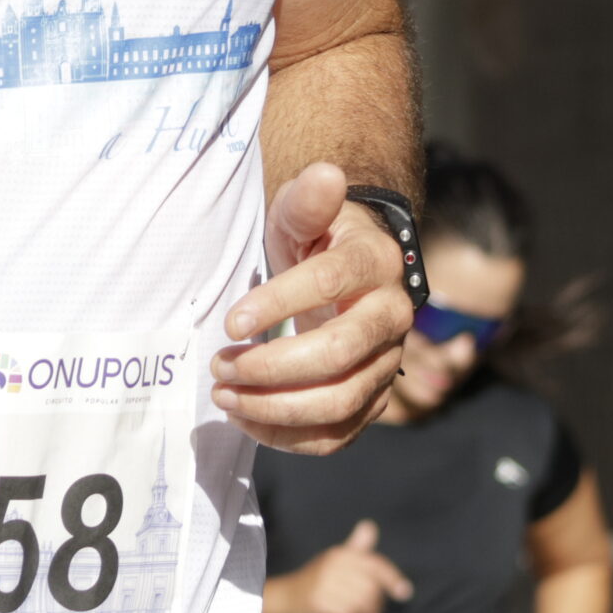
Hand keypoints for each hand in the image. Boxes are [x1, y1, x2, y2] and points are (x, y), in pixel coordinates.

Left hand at [212, 162, 413, 450]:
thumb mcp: (304, 213)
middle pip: (339, 355)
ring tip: (225, 397)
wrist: (350, 273)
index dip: (279, 303)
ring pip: (340, 401)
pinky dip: (291, 438)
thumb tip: (326, 174)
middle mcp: (392, 317)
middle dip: (272, 366)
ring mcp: (387, 363)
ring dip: (276, 408)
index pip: (329, 283)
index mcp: (375, 263)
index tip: (230, 321)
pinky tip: (248, 422)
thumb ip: (308, 200)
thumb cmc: (317, 240)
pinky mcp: (374, 399)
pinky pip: (340, 434)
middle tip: (220, 364)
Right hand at [272, 519, 411, 612]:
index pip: (374, 564)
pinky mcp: (317, 602)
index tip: (404, 592)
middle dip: (377, 605)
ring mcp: (323, 584)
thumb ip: (356, 547)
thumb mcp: (335, 561)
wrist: (287, 598)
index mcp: (340, 555)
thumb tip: (370, 525)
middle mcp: (332, 566)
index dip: (392, 578)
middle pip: (370, 588)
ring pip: (360, 603)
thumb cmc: (317, 580)